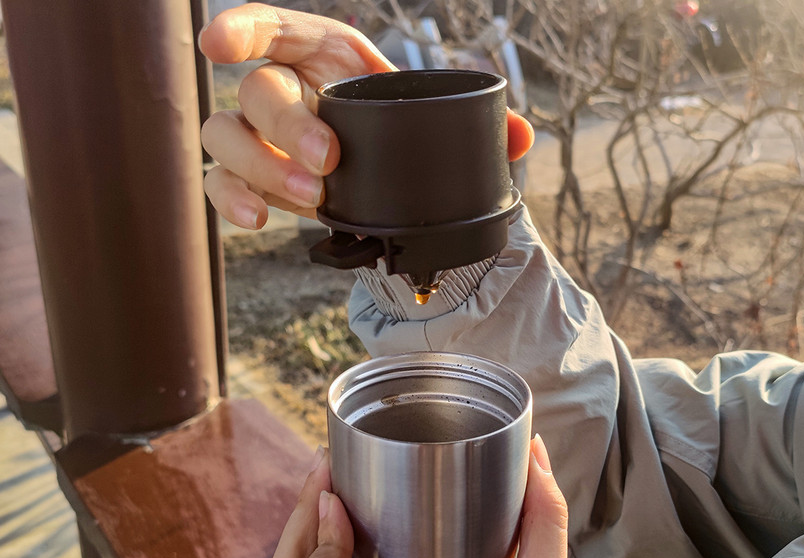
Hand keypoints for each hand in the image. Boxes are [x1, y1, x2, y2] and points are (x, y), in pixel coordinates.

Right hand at [199, 3, 534, 229]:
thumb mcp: (438, 119)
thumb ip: (481, 124)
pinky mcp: (254, 178)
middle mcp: (286, 89)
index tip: (218, 46)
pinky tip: (258, 218)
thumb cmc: (404, 131)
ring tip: (313, 198)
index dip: (242, 28)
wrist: (388, 178)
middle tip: (328, 161)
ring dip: (260, 167)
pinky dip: (230, 199)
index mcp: (326, 56)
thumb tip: (521, 135)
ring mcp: (262, 135)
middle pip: (257, 91)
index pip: (274, 28)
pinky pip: (218, 182)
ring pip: (225, 135)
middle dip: (286, 125)